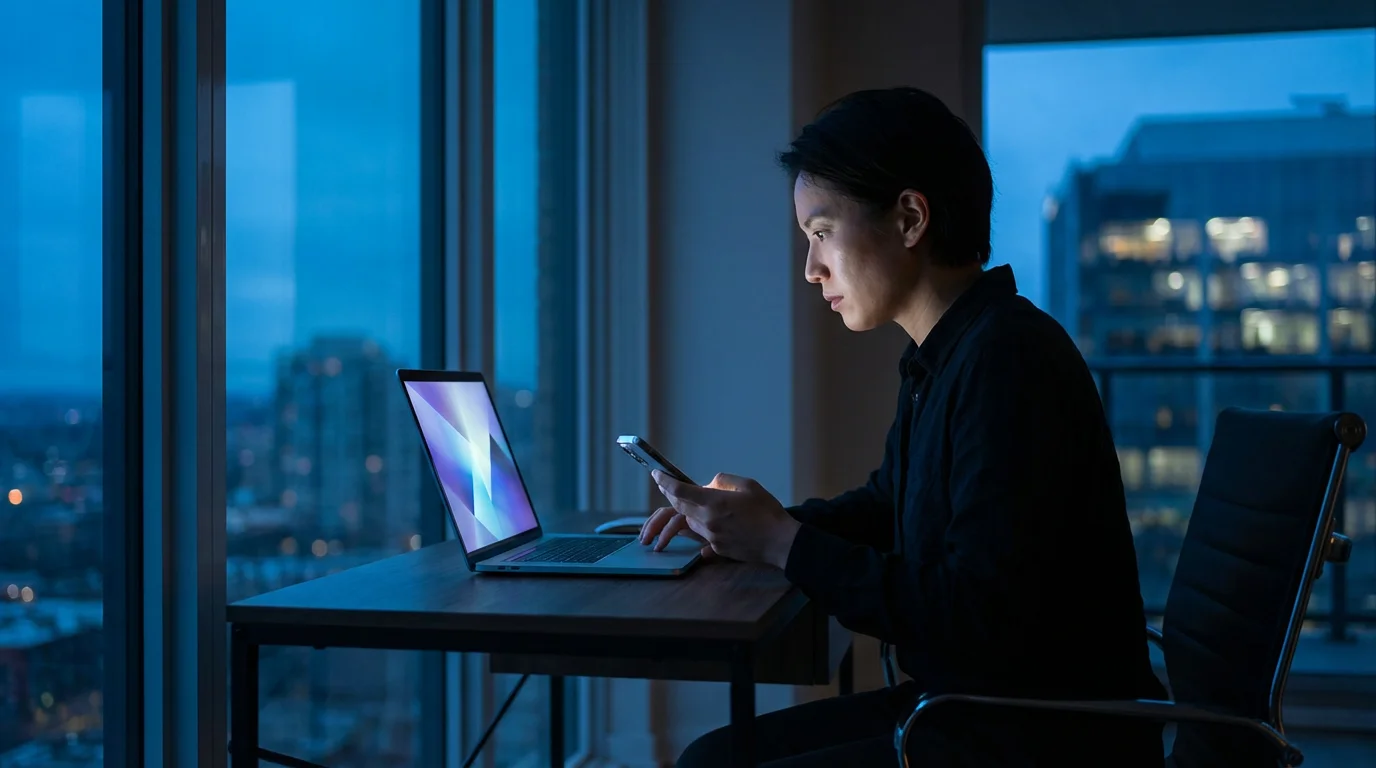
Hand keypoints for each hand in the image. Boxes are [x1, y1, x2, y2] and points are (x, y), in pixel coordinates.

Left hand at [651, 470, 801, 568]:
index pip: (680, 490)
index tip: (656, 474)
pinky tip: (706, 522)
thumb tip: (708, 485)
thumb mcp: (748, 485)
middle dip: (669, 495)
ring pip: (688, 521)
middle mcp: (708, 520)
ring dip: (685, 511)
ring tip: (690, 504)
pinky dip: (699, 525)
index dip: (665, 481)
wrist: (780, 542)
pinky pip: (700, 535)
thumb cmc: (768, 511)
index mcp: (714, 502)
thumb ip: (724, 481)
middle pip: (679, 507)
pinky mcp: (717, 549)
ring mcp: (711, 537)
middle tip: (664, 486)